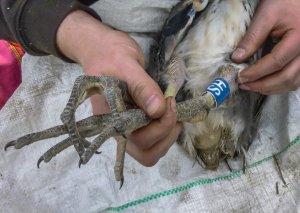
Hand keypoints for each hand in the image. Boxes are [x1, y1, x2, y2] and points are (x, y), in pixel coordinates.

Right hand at [56, 10, 180, 165]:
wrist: (101, 48)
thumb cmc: (108, 53)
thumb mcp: (125, 64)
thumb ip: (141, 86)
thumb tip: (158, 110)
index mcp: (110, 120)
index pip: (138, 142)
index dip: (159, 127)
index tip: (169, 101)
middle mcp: (118, 130)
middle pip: (147, 153)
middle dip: (166, 134)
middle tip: (173, 108)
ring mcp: (127, 128)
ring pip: (153, 150)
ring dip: (169, 134)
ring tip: (172, 110)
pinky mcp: (136, 122)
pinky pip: (154, 139)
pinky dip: (167, 130)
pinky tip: (169, 111)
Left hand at [231, 0, 299, 94]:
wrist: (298, 0)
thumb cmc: (285, 2)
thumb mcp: (266, 15)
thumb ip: (252, 38)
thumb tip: (236, 58)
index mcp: (299, 39)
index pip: (276, 62)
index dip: (256, 72)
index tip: (240, 77)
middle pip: (286, 77)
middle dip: (262, 85)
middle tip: (243, 85)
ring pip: (292, 82)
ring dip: (270, 88)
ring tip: (251, 86)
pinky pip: (295, 79)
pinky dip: (279, 85)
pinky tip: (264, 84)